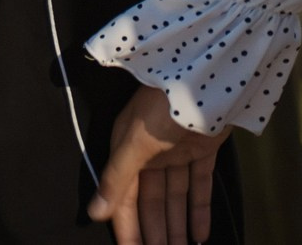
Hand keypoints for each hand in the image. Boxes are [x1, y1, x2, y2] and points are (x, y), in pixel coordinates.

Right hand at [88, 85, 230, 244]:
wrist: (207, 72)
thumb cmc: (163, 106)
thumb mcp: (134, 142)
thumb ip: (116, 178)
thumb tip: (95, 212)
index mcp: (128, 148)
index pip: (125, 197)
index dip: (128, 227)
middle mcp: (149, 152)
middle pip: (151, 201)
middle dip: (155, 232)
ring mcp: (177, 150)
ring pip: (176, 196)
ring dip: (177, 226)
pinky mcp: (203, 148)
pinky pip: (199, 184)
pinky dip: (200, 209)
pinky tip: (201, 233)